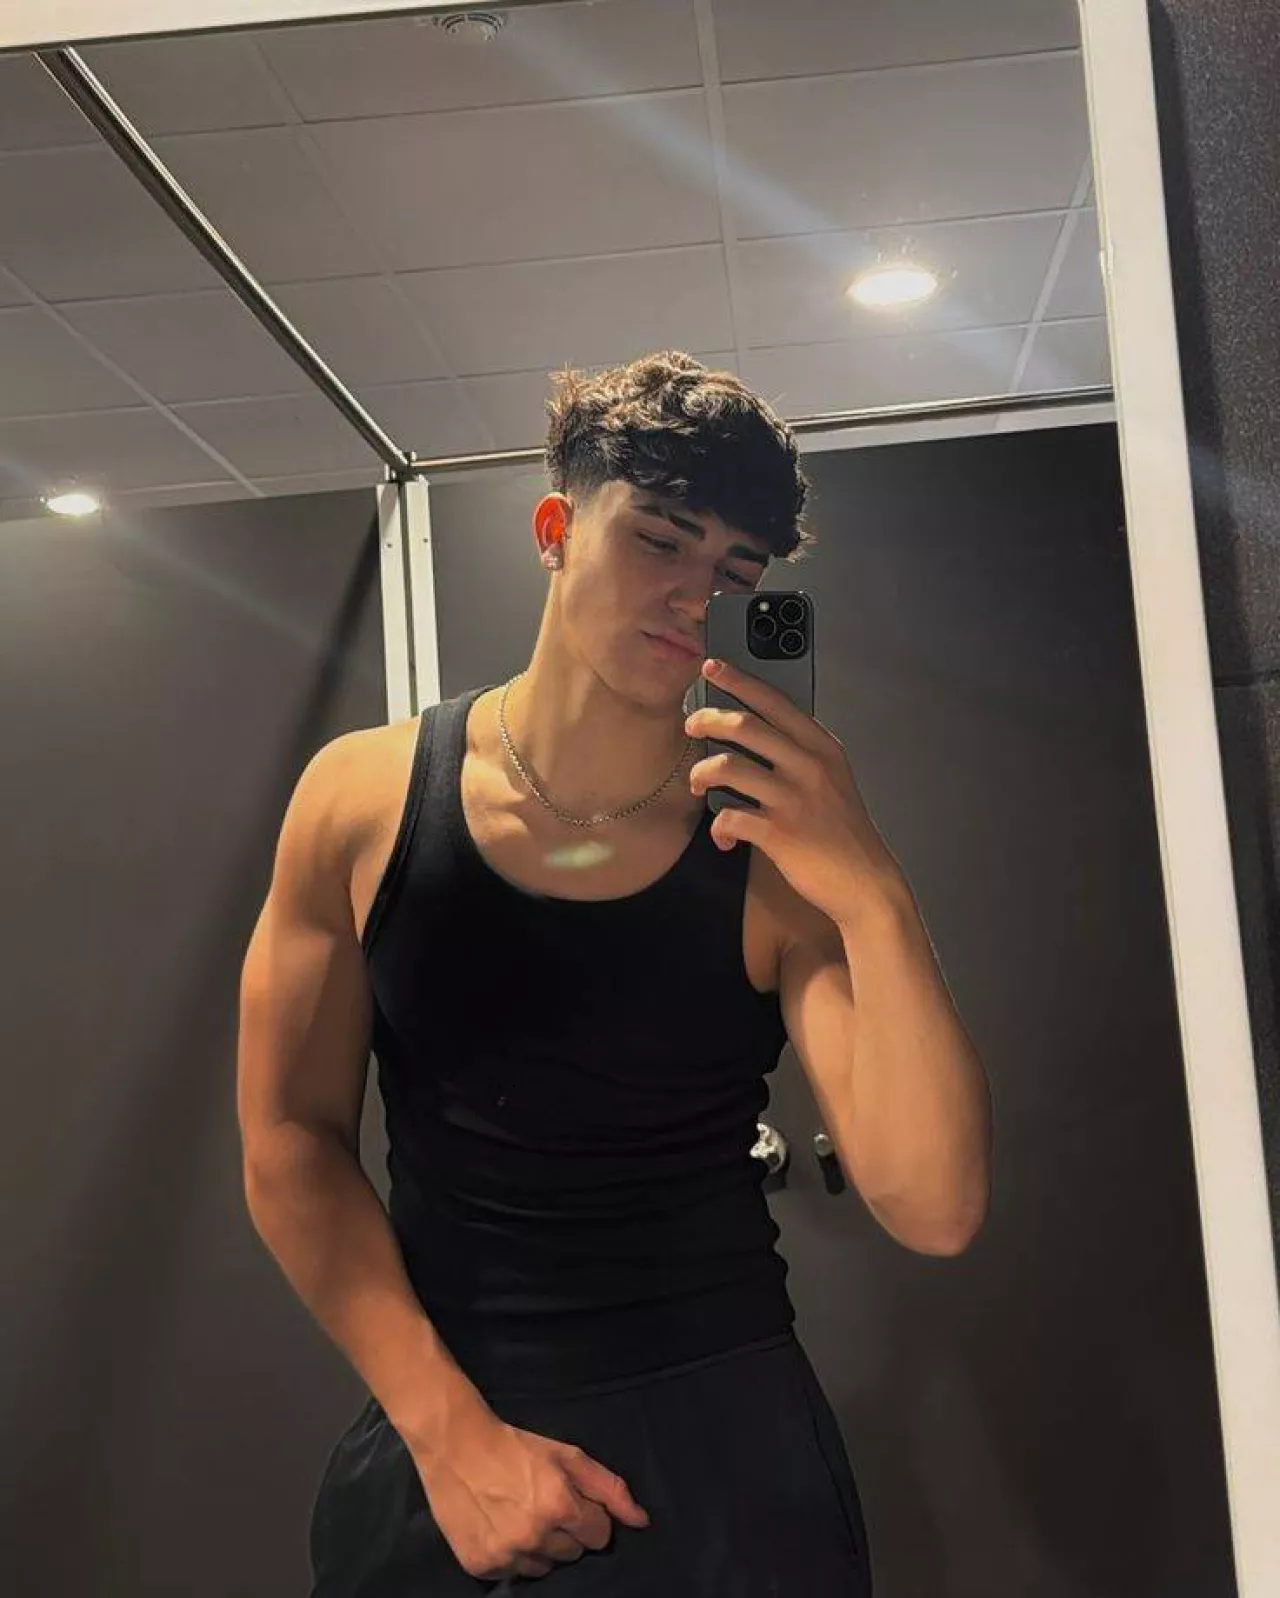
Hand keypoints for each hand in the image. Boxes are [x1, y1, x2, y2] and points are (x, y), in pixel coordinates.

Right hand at [412, 1409, 649, 1580]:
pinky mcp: (481, 1566)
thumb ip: (609, 1488)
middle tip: (541, 1504)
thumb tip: (641, 1521)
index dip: (588, 1517)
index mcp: (560, 1505)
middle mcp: (535, 1535)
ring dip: (539, 1547)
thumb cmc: (517, 1446)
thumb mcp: (568, 1455)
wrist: (456, 1445)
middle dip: (565, 1531)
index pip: (599, 1535)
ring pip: (544, 1568)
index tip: (569, 1500)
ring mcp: (507, 1554)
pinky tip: (500, 1527)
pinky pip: (513, 1574)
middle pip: (573, 1554)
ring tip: (520, 1515)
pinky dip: (511, 1555)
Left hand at [685, 657, 901, 923]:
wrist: (865, 881)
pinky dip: (718, 827)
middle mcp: (808, 766)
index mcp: (821, 747)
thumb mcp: (833, 778)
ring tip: (697, 783)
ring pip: (728, 767)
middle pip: (744, 726)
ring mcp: (793, 799)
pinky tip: (723, 836)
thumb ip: (802, 753)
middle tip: (691, 725)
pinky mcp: (779, 833)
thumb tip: (756, 733)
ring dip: (701, 773)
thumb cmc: (842, 830)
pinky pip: (729, 817)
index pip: (775, 702)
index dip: (739, 681)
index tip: (711, 668)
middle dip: (707, 719)